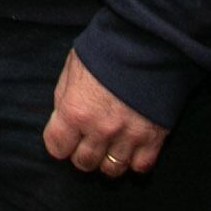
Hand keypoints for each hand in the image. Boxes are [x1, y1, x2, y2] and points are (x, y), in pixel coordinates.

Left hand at [43, 48, 167, 176]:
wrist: (148, 41)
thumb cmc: (106, 48)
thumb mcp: (73, 67)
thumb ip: (65, 96)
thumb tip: (63, 117)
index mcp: (75, 110)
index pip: (57, 147)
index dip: (59, 143)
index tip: (65, 137)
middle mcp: (99, 129)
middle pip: (84, 162)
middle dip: (82, 153)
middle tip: (88, 141)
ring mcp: (127, 136)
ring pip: (112, 169)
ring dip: (108, 160)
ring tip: (110, 147)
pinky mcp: (154, 138)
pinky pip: (141, 166)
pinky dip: (135, 161)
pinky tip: (132, 149)